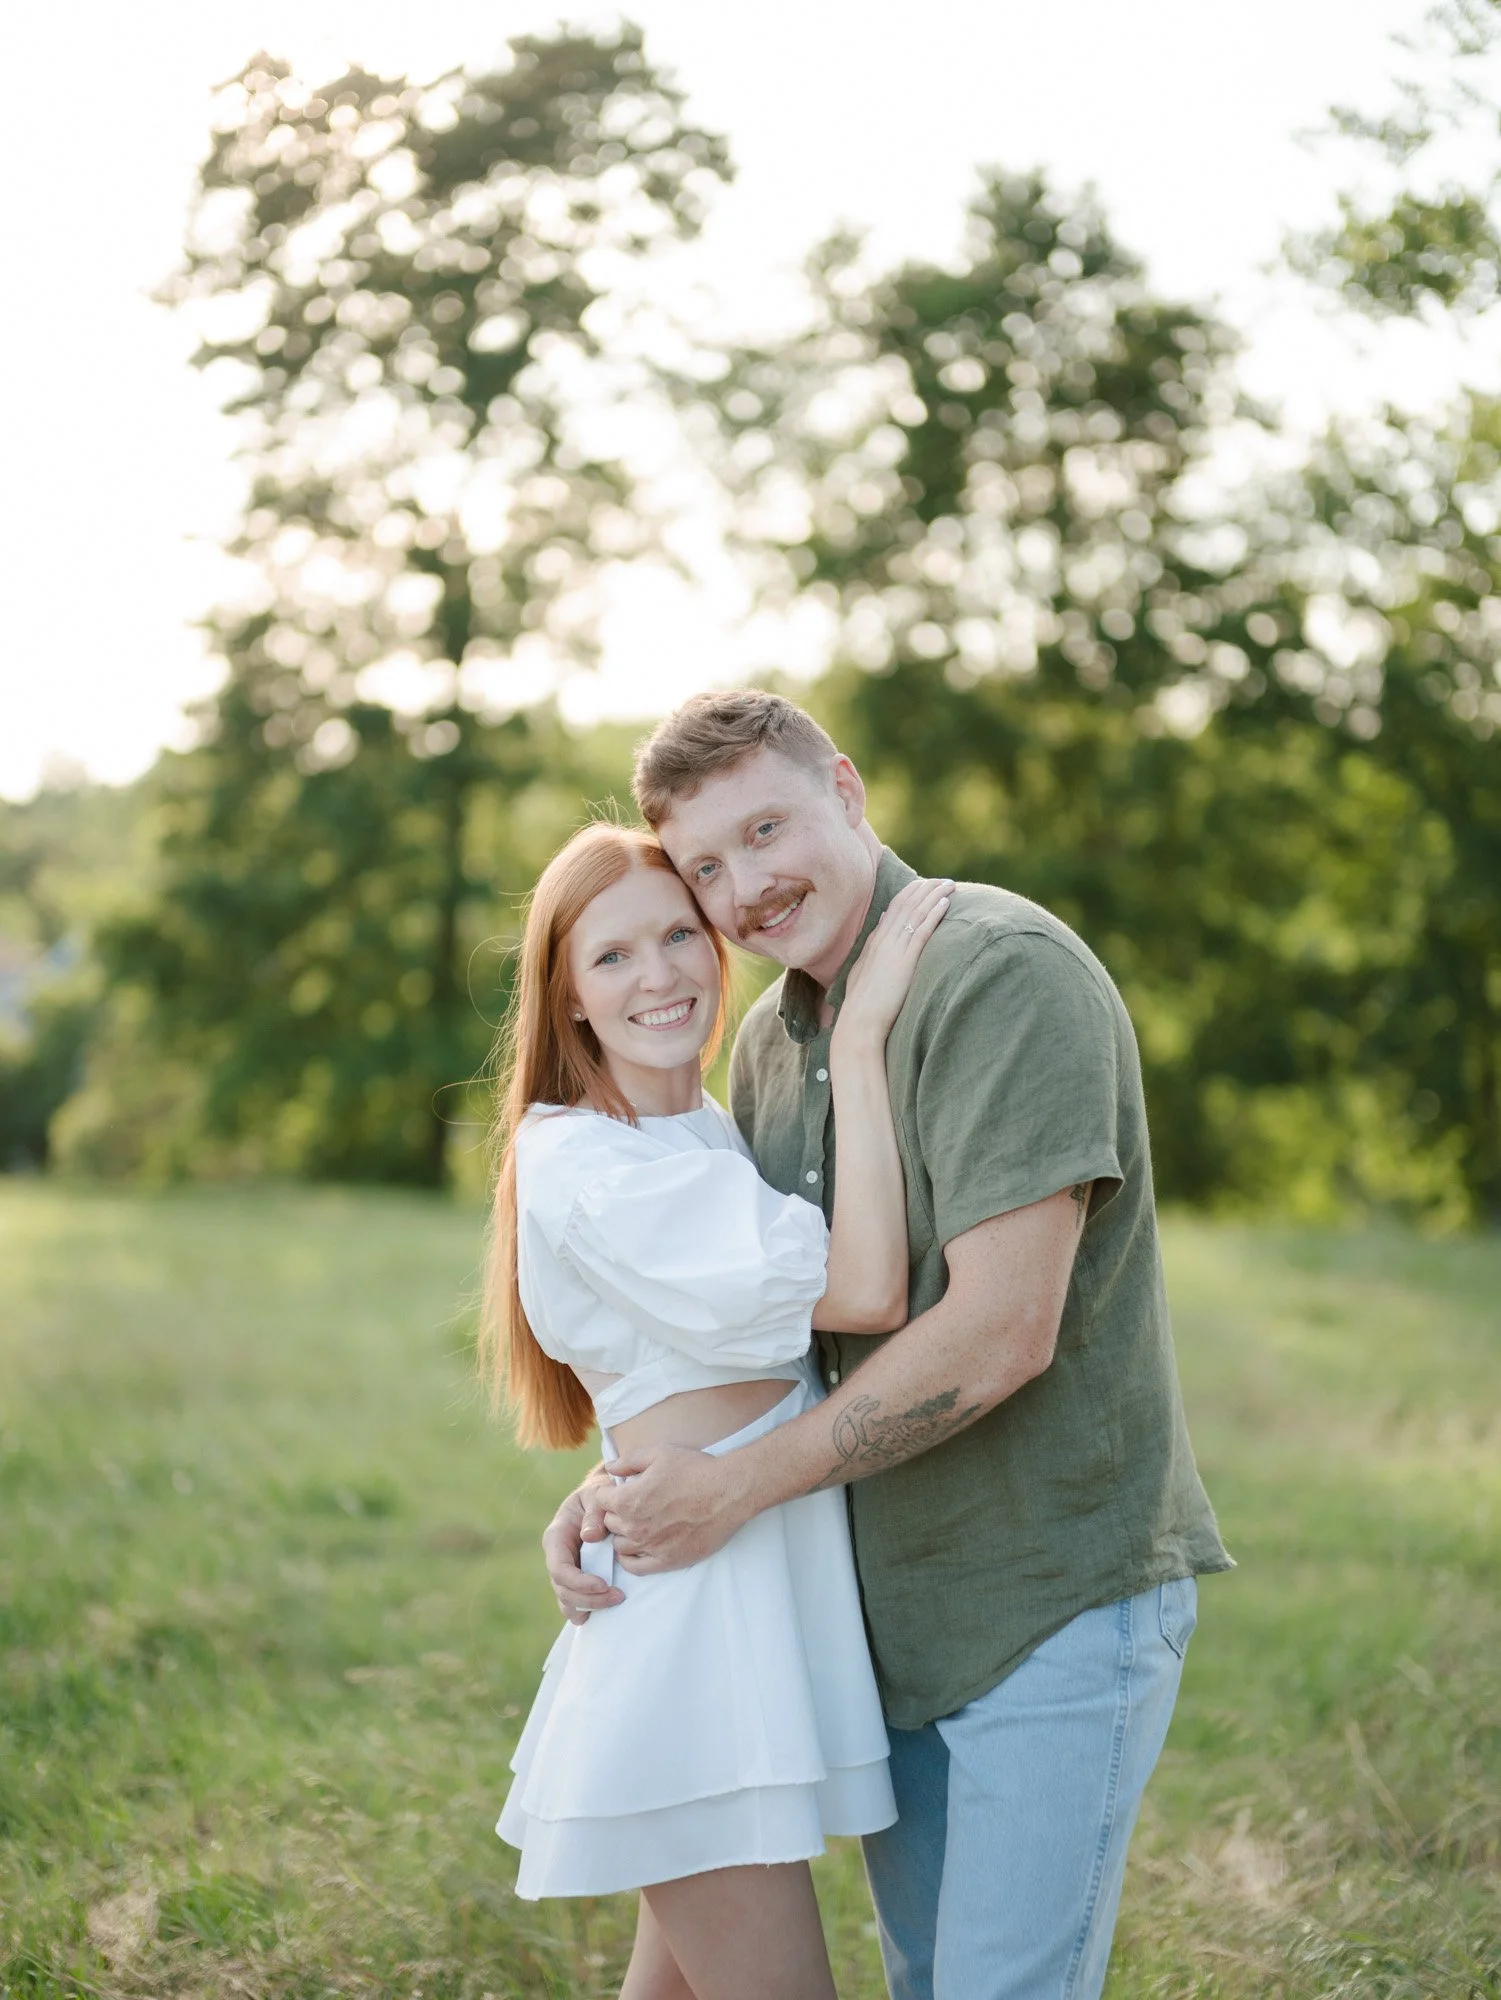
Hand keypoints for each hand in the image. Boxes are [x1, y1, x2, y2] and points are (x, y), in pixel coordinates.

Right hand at [542, 1472, 624, 1624]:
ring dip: (589, 1606)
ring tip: (616, 1601)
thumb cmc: (601, 1493)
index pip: (559, 1568)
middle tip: (618, 1596)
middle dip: (588, 1598)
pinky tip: (597, 1615)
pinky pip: (574, 1600)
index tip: (604, 1585)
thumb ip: (595, 1512)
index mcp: (557, 1536)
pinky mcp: (577, 1577)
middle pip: (563, 1589)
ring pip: (567, 1599)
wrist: (606, 1496)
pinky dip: (584, 1610)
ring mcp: (566, 1568)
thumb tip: (589, 1536)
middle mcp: (557, 1556)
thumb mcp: (598, 1494)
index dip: (579, 1582)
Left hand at [601, 1444, 754, 1573]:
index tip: (622, 1490)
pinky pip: (636, 1568)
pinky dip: (630, 1559)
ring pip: (619, 1546)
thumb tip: (610, 1468)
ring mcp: (650, 1546)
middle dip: (616, 1513)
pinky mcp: (667, 1561)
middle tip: (633, 1506)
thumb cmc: (694, 1470)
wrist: (727, 1493)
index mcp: (628, 1500)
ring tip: (638, 1524)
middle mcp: (634, 1526)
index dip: (609, 1493)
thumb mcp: (658, 1453)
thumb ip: (628, 1460)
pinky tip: (637, 1548)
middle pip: (609, 1524)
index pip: (600, 1501)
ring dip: (624, 1535)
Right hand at [835, 876, 952, 1050]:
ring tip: (950, 885)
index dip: (910, 894)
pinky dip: (934, 914)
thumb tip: (881, 924)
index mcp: (873, 942)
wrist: (859, 1022)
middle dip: (925, 889)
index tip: (924, 885)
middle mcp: (883, 940)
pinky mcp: (904, 961)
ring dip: (934, 896)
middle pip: (906, 905)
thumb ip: (871, 947)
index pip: (893, 909)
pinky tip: (946, 903)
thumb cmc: (861, 1005)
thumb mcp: (862, 970)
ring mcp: (893, 949)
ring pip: (916, 913)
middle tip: (943, 880)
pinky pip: (922, 930)